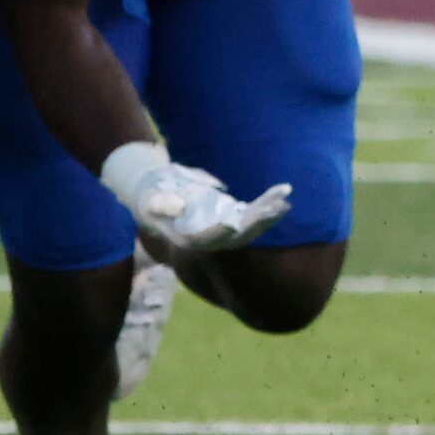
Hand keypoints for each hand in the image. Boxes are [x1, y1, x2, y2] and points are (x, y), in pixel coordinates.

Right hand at [106, 152, 291, 253]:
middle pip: (236, 236)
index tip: (232, 224)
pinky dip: (268, 203)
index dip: (218, 234)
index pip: (204, 241)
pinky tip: (283, 193)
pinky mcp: (234, 217)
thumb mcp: (149, 201)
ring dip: (268, 213)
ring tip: (285, 200)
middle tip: (273, 210)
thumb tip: (177, 206)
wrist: (160, 198)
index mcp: (187, 240)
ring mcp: (225, 229)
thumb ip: (160, 204)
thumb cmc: (151, 199)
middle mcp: (210, 239)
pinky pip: (254, 213)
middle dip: (255, 224)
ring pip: (250, 225)